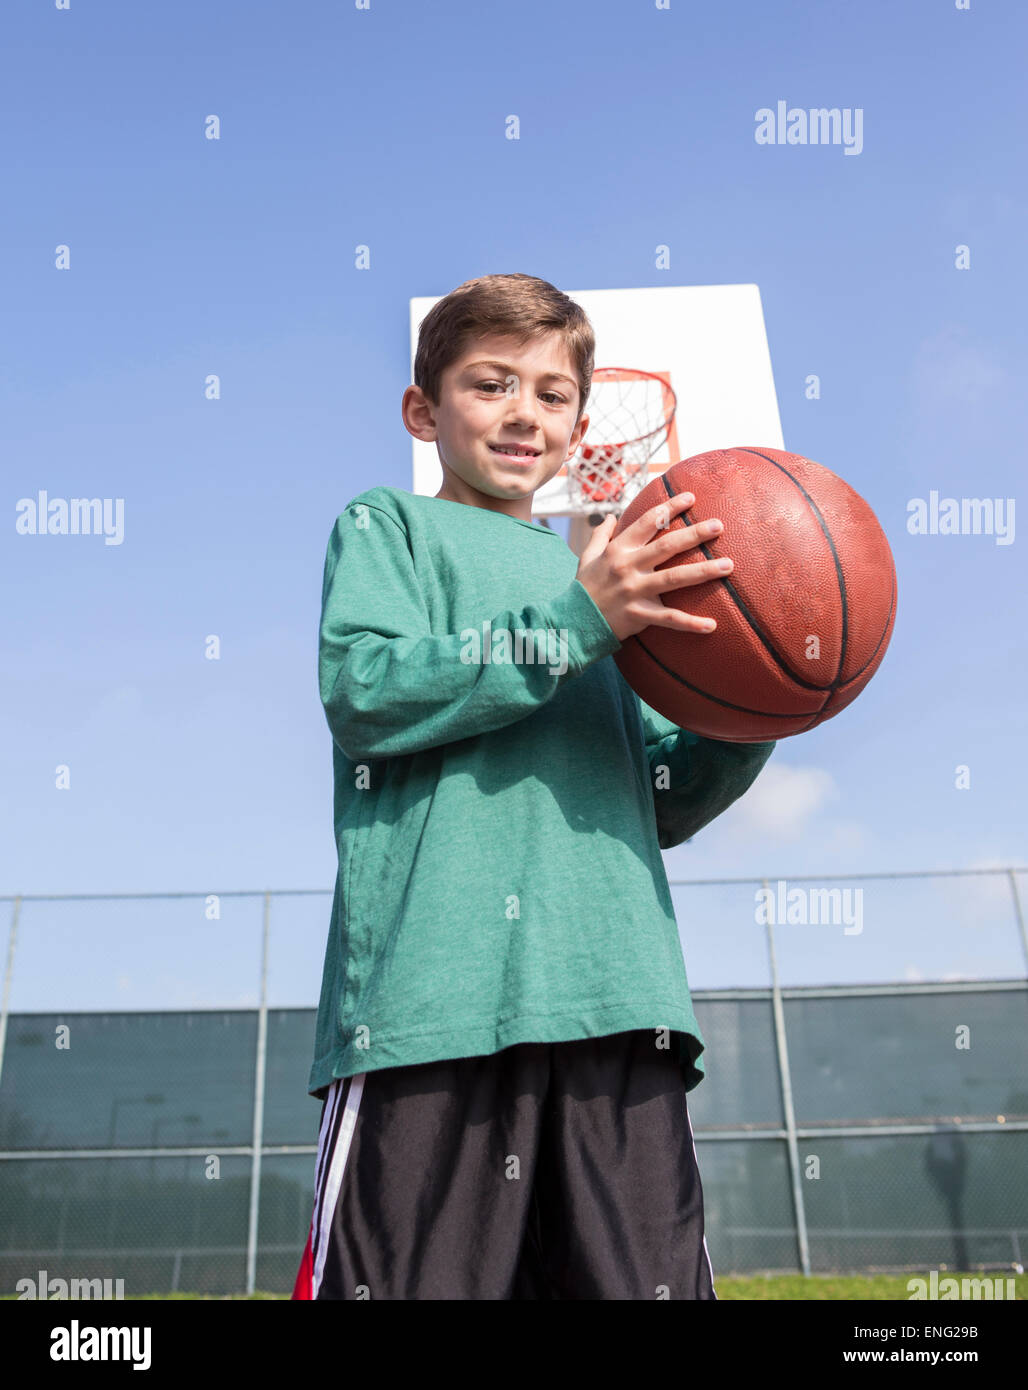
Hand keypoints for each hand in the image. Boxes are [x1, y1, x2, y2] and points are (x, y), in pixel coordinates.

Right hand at [575, 491, 731, 642]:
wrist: (571, 622)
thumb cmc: (583, 588)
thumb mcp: (586, 557)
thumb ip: (600, 536)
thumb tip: (611, 516)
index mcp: (618, 550)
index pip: (647, 522)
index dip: (669, 508)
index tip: (691, 498)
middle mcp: (628, 567)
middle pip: (667, 546)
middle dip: (694, 534)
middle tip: (719, 525)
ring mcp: (634, 591)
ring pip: (674, 578)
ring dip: (703, 571)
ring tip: (728, 565)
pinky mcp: (638, 615)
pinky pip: (668, 619)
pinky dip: (690, 623)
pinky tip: (712, 625)